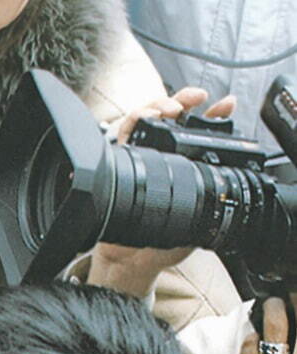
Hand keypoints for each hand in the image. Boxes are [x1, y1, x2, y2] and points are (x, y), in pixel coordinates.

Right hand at [89, 87, 234, 293]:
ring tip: (170, 108)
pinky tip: (149, 117)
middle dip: (183, 99)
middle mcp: (161, 154)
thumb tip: (234, 174)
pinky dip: (136, 118)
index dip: (212, 114)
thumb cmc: (163, 238)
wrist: (132, 255)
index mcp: (185, 164)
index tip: (224, 104)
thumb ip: (211, 193)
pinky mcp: (118, 158)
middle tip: (194, 98)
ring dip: (160, 104)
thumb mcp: (198, 214)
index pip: (200, 131)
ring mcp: (139, 153)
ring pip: (147, 116)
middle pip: (171, 115)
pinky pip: (125, 131)